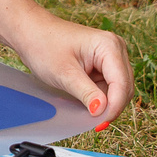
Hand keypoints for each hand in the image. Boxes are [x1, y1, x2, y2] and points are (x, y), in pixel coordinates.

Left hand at [10, 15, 134, 126]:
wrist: (32, 32)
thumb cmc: (44, 45)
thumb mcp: (64, 74)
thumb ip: (86, 93)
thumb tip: (102, 111)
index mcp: (109, 46)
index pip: (121, 84)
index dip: (113, 107)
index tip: (99, 124)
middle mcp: (116, 49)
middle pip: (124, 88)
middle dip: (111, 107)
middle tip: (94, 124)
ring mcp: (111, 56)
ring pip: (118, 89)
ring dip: (106, 103)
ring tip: (86, 112)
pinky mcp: (104, 64)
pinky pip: (109, 86)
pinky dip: (100, 97)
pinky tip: (86, 102)